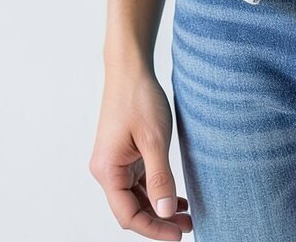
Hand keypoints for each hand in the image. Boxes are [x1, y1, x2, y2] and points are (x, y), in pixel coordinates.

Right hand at [89, 64, 192, 238]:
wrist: (131, 70)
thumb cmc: (140, 99)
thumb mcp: (154, 140)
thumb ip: (159, 178)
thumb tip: (165, 213)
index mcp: (107, 171)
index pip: (128, 215)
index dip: (153, 229)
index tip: (178, 236)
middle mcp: (107, 171)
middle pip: (131, 209)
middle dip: (159, 221)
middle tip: (188, 226)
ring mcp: (115, 162)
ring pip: (136, 197)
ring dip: (159, 207)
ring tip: (187, 215)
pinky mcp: (124, 154)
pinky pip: (139, 181)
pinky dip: (156, 190)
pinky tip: (176, 197)